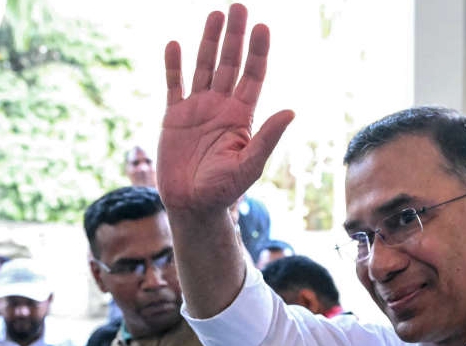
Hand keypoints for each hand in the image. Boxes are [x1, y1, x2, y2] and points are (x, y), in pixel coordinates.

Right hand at [156, 3, 293, 214]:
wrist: (193, 205)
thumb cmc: (224, 190)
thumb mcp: (250, 164)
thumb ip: (268, 137)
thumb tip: (291, 112)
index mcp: (242, 115)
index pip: (252, 75)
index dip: (258, 52)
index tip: (262, 27)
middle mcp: (222, 106)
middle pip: (230, 63)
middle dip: (235, 36)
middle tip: (238, 6)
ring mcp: (198, 109)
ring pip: (204, 67)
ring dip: (208, 41)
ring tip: (215, 14)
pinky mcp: (174, 117)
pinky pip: (174, 85)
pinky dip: (174, 66)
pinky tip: (175, 45)